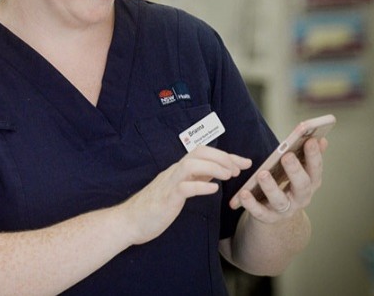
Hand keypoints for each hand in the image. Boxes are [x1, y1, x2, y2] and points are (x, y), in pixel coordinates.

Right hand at [119, 146, 251, 244]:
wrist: (129, 222)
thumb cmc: (153, 208)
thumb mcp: (177, 190)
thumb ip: (192, 180)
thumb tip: (211, 174)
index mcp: (178, 170)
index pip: (202, 153)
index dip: (225, 155)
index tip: (243, 161)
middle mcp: (174, 172)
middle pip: (198, 152)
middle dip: (222, 156)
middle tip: (239, 167)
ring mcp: (169, 183)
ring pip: (192, 165)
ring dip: (214, 167)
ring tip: (229, 175)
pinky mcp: (166, 198)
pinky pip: (184, 187)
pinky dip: (201, 186)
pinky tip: (213, 190)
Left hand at [236, 137, 327, 222]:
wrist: (276, 214)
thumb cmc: (287, 187)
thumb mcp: (300, 173)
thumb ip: (308, 157)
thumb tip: (322, 140)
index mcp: (310, 184)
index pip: (315, 170)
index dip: (314, 156)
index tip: (310, 141)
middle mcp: (300, 198)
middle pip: (301, 186)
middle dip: (295, 170)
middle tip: (287, 156)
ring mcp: (285, 210)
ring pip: (279, 200)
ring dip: (271, 187)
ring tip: (262, 174)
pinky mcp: (268, 218)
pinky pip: (260, 212)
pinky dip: (251, 204)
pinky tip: (244, 193)